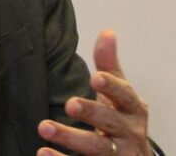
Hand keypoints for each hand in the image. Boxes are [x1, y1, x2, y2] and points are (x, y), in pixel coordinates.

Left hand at [36, 30, 149, 154]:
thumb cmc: (122, 119)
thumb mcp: (120, 94)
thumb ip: (110, 65)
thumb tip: (107, 32)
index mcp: (133, 109)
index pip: (125, 96)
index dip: (113, 87)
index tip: (97, 78)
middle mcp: (130, 133)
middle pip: (111, 122)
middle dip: (91, 112)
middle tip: (70, 103)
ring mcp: (119, 155)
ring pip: (96, 148)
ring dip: (70, 138)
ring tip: (44, 127)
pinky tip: (42, 152)